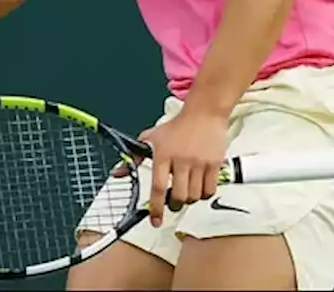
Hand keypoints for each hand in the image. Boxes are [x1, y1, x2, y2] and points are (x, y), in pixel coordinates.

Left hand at [139, 108, 229, 227]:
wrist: (204, 112)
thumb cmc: (177, 127)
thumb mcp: (152, 138)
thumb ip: (135, 157)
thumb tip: (118, 172)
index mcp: (163, 154)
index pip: (158, 187)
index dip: (156, 208)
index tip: (155, 221)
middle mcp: (181, 159)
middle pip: (179, 196)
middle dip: (174, 204)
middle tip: (173, 201)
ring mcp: (199, 162)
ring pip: (194, 196)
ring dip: (189, 199)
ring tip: (187, 191)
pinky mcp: (214, 164)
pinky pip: (209, 190)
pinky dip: (204, 194)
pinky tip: (200, 186)